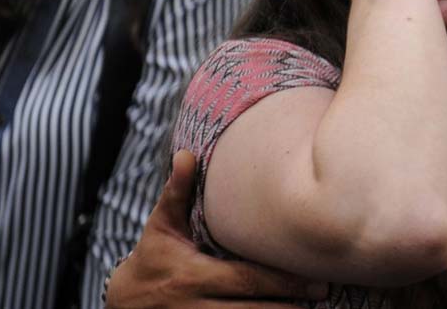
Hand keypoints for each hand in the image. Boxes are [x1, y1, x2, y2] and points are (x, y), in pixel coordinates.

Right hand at [105, 150, 326, 307]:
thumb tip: (186, 153)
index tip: (315, 281)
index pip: (246, 280)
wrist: (122, 303)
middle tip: (324, 293)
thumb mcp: (160, 226)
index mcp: (193, 276)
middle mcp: (196, 306)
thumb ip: (177, 192)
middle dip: (290, 303)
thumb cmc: (153, 258)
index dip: (282, 283)